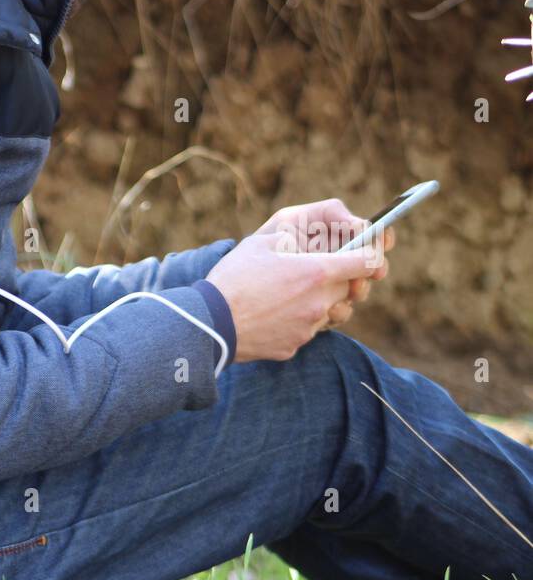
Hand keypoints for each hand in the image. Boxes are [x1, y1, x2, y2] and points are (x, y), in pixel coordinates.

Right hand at [206, 232, 381, 362]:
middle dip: (340, 279)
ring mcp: (308, 328)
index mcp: (316, 272)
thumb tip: (312, 234)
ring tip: (288, 295)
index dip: (372, 253)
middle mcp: (320, 302)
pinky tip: (273, 314)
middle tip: (313, 272)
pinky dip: (296, 321)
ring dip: (319, 302)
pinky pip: (307, 330)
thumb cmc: (232, 279)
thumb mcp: (260, 242)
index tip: (365, 251)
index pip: (369, 261)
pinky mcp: (294, 346)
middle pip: (351, 289)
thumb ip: (294, 235)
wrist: (208, 325)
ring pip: (330, 311)